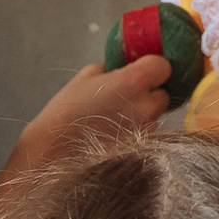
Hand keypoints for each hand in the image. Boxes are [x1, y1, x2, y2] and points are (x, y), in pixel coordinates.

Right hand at [9, 59, 170, 173]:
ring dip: (142, 113)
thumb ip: (114, 68)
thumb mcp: (87, 76)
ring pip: (155, 115)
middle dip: (149, 92)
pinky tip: (114, 133)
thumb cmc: (67, 110)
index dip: (153, 67)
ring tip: (114, 118)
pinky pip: (147, 133)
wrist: (54, 152)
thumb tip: (126, 66)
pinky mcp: (144, 148)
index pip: (164, 66)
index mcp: (135, 81)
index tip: (140, 70)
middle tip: (126, 95)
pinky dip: (136, 131)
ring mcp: (148, 130)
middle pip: (163, 93)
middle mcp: (147, 105)